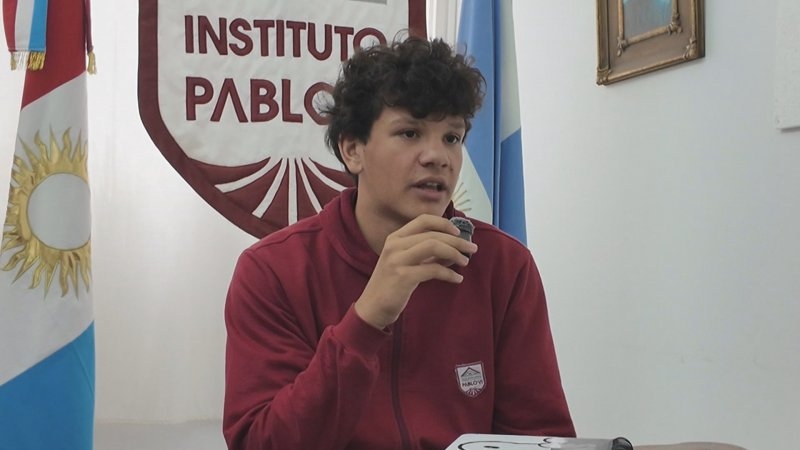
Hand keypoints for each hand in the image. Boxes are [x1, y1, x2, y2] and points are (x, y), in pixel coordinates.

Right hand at [354, 214, 477, 329]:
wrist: (372, 308)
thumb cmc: (391, 285)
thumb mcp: (405, 263)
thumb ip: (425, 254)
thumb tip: (453, 248)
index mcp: (395, 238)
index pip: (423, 220)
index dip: (443, 223)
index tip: (458, 232)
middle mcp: (395, 245)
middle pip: (433, 234)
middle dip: (457, 240)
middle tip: (472, 248)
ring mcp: (397, 260)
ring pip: (434, 246)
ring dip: (454, 253)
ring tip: (465, 261)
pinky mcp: (403, 277)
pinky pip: (433, 269)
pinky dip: (449, 273)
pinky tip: (457, 279)